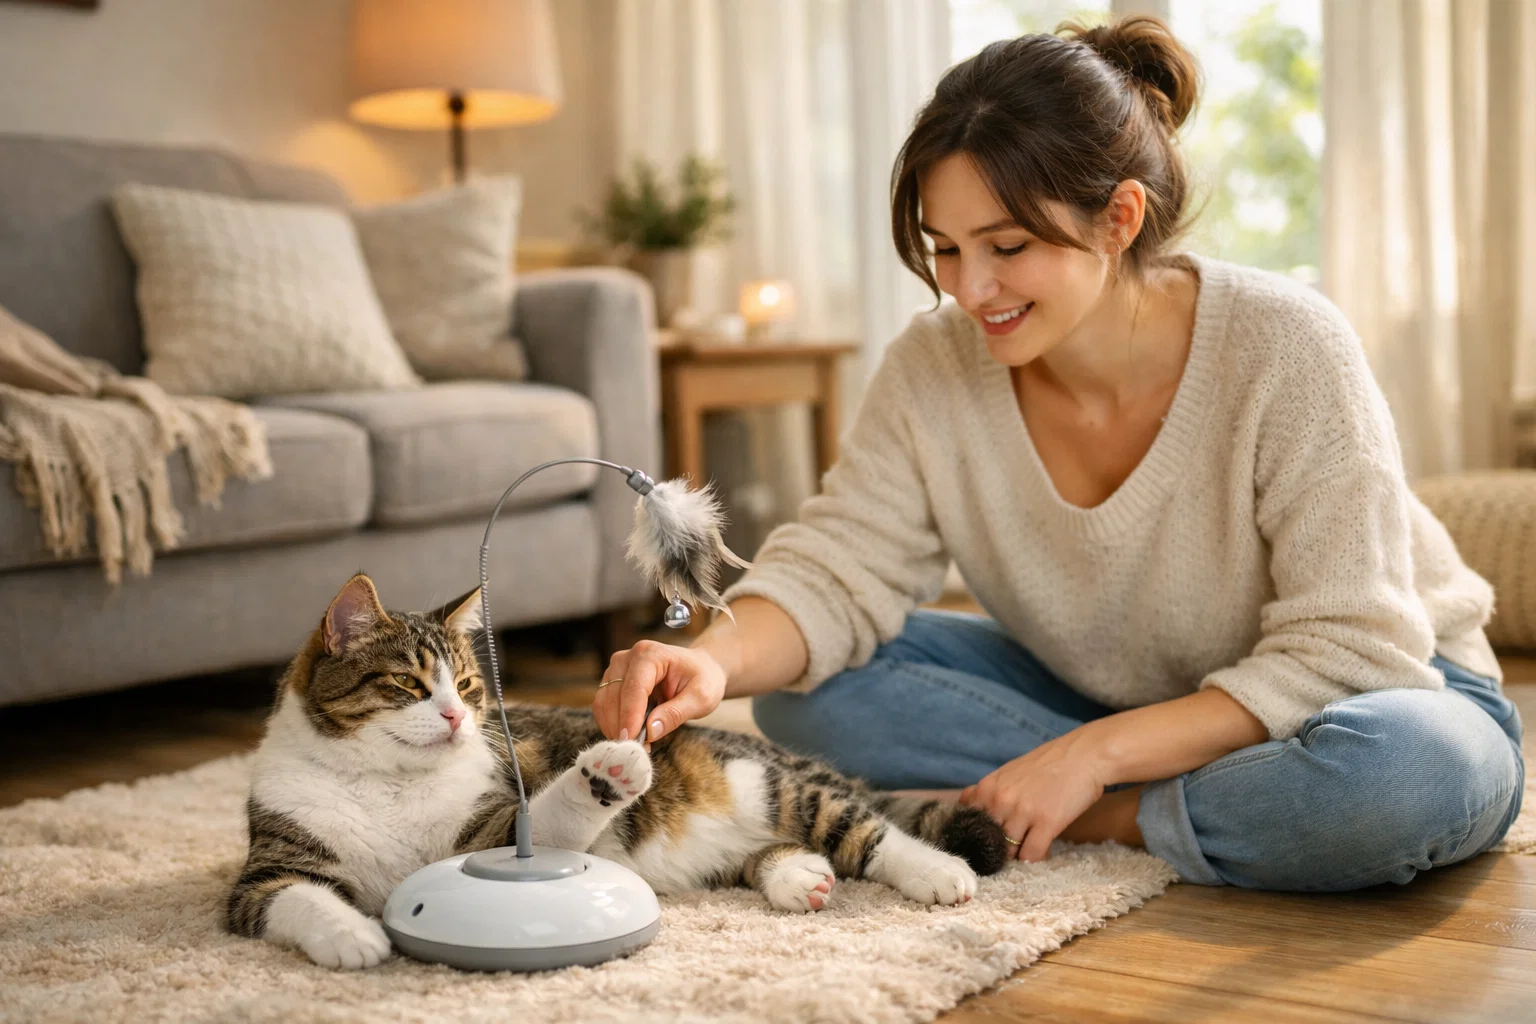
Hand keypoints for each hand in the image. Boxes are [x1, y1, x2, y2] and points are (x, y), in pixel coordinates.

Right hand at [593, 639, 726, 748]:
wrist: (701, 668)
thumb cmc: (704, 679)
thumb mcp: (701, 698)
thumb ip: (676, 713)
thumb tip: (650, 731)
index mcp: (651, 655)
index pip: (634, 688)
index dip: (630, 717)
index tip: (631, 742)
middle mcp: (628, 657)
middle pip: (613, 696)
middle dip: (621, 726)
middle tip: (636, 751)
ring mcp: (617, 668)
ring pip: (603, 703)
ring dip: (615, 727)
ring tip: (637, 745)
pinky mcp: (613, 681)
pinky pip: (603, 706)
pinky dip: (613, 724)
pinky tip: (632, 735)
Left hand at [959, 729, 1111, 862]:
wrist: (1083, 755)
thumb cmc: (1047, 764)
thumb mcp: (1007, 772)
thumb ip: (988, 791)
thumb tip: (965, 803)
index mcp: (988, 787)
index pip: (969, 823)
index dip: (979, 834)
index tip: (988, 839)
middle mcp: (1001, 800)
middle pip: (989, 840)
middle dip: (998, 847)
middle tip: (1012, 844)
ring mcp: (1023, 812)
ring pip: (1009, 851)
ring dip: (1018, 853)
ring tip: (1028, 844)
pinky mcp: (1047, 823)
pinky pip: (1031, 855)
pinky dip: (1035, 857)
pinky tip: (1042, 847)